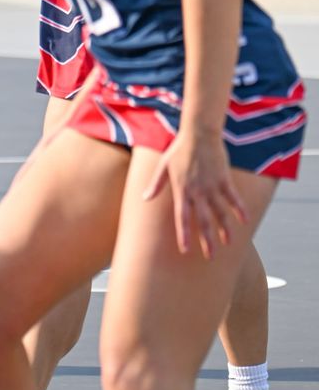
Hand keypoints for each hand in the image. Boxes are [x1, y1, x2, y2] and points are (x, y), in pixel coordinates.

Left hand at [143, 129, 247, 259]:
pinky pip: (233, 198)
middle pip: (203, 220)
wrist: (199, 133)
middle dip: (207, 240)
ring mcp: (212, 186)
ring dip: (225, 229)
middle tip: (210, 256)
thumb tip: (145, 198)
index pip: (182, 217)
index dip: (184, 234)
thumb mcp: (164, 166)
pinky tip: (245, 221)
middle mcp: (198, 191)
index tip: (185, 250)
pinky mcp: (224, 179)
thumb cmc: (179, 149)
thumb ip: (156, 184)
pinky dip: (239, 209)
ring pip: (220, 212)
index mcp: (182, 190)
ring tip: (228, 243)